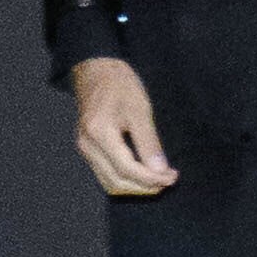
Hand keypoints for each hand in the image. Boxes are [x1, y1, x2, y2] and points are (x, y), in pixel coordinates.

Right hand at [71, 55, 177, 196]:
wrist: (96, 70)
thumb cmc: (120, 84)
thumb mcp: (140, 109)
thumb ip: (149, 142)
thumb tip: (160, 170)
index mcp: (99, 133)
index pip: (127, 169)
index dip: (151, 178)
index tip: (172, 177)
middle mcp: (87, 145)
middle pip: (117, 181)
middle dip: (144, 186)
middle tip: (168, 179)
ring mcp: (84, 148)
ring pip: (110, 182)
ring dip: (135, 186)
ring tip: (158, 180)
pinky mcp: (87, 148)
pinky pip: (105, 173)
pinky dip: (125, 179)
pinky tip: (142, 173)